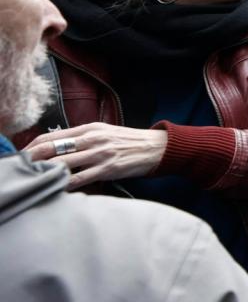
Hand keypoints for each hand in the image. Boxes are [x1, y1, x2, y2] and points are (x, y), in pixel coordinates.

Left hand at [24, 123, 167, 190]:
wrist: (155, 147)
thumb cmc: (128, 141)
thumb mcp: (104, 132)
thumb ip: (82, 137)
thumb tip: (57, 147)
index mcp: (89, 128)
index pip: (52, 137)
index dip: (32, 147)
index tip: (22, 156)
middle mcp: (93, 139)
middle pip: (52, 149)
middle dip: (32, 160)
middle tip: (22, 170)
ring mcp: (100, 154)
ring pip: (63, 164)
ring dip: (46, 173)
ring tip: (36, 180)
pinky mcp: (107, 169)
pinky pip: (80, 179)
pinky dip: (66, 185)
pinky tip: (59, 188)